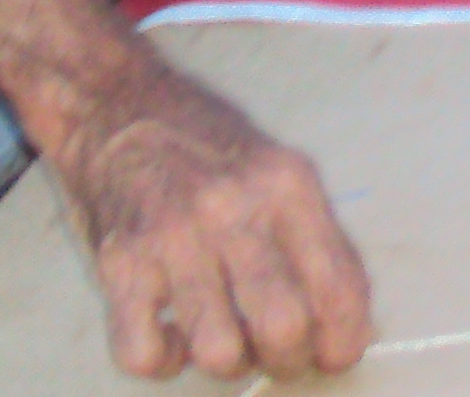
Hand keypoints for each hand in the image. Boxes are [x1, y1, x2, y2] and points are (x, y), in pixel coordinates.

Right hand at [49, 53, 370, 382]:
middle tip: (281, 356)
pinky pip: (145, 353)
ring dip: (230, 363)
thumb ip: (316, 237)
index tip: (336, 355)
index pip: (337, 283)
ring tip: (228, 340)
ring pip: (219, 350)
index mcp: (288, 184)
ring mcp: (172, 236)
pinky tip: (173, 335)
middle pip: (282, 324)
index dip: (344, 339)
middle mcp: (234, 207)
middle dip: (290, 361)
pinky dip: (164, 361)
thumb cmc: (209, 146)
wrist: (119, 107)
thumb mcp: (280, 169)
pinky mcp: (118, 262)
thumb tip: (350, 320)